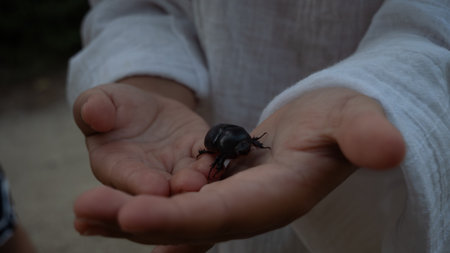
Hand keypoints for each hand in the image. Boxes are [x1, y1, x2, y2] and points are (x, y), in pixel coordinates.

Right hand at [72, 81, 210, 194]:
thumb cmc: (115, 108)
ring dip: (199, 178)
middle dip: (175, 190)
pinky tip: (226, 154)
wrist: (144, 108)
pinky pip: (209, 155)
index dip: (139, 183)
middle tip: (188, 188)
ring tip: (207, 176)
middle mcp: (148, 174)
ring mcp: (176, 166)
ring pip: (189, 176)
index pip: (126, 177)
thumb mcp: (100, 100)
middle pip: (162, 187)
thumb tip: (93, 112)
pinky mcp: (199, 152)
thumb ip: (92, 107)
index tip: (154, 187)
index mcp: (115, 165)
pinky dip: (216, 157)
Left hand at [74, 87, 404, 252]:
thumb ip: (363, 133)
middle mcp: (249, 210)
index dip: (181, 219)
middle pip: (189, 223)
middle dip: (138, 223)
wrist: (323, 128)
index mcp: (278, 196)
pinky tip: (102, 209)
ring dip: (127, 218)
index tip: (133, 215)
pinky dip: (138, 208)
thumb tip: (389, 148)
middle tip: (85, 212)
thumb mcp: (352, 117)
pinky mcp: (216, 195)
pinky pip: (173, 205)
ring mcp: (230, 205)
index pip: (225, 215)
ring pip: (174, 217)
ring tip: (80, 212)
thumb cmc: (338, 120)